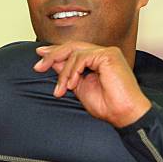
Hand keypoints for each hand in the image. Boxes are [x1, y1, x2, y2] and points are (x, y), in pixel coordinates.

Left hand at [33, 41, 151, 127]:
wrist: (124, 114)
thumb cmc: (108, 106)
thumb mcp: (80, 87)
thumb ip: (68, 73)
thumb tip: (53, 62)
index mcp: (99, 60)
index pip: (74, 50)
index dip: (56, 52)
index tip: (40, 57)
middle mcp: (104, 54)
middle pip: (72, 47)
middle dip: (53, 56)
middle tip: (38, 66)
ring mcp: (107, 53)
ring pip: (74, 52)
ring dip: (64, 72)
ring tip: (62, 89)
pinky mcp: (108, 55)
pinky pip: (82, 57)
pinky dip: (73, 71)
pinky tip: (72, 84)